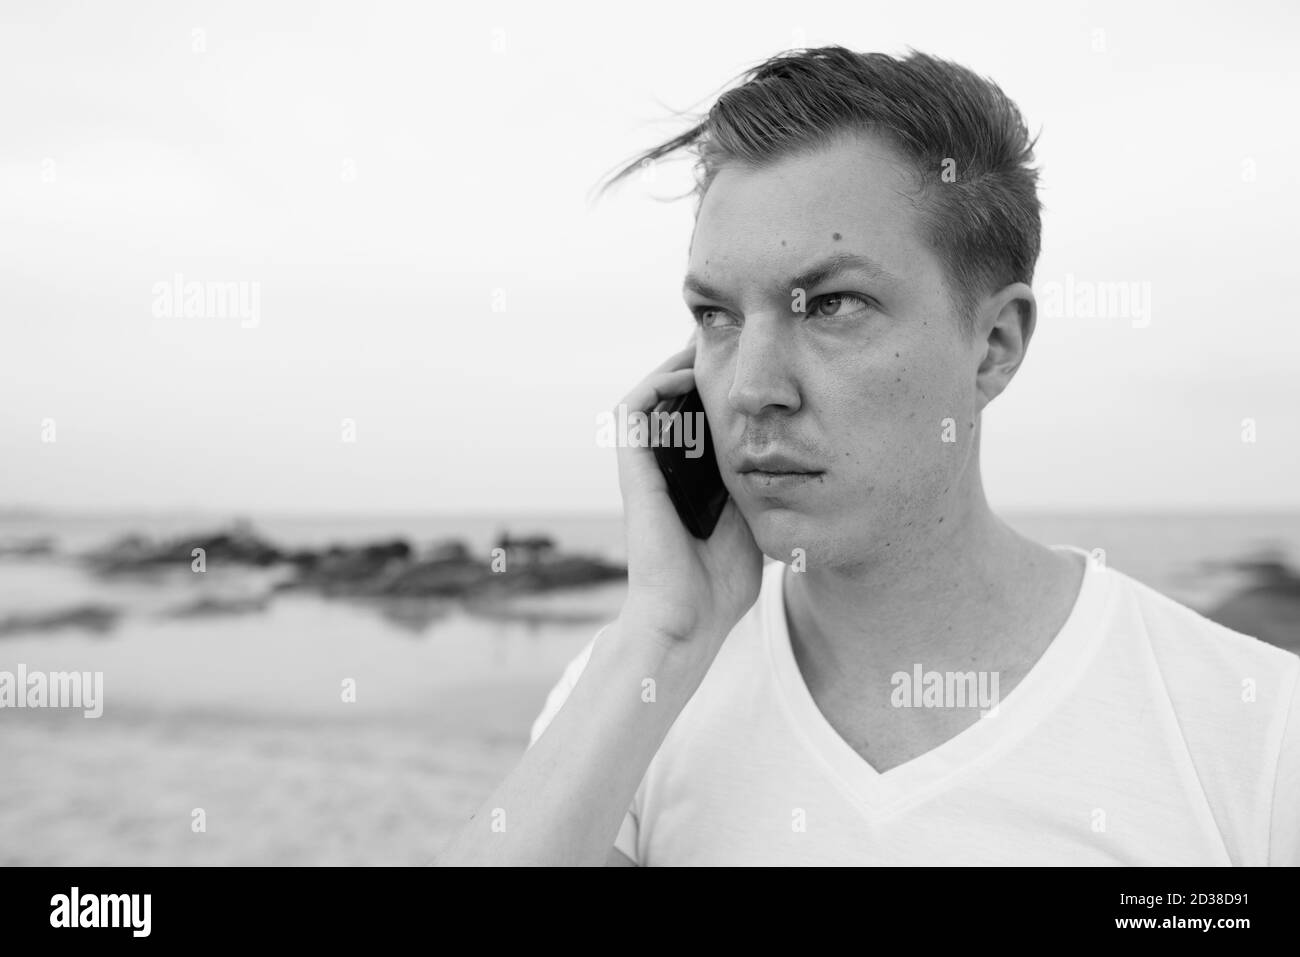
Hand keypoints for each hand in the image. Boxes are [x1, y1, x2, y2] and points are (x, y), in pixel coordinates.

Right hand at [612, 334, 763, 654]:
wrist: (690, 616)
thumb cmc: (725, 579)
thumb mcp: (759, 514)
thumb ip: (770, 482)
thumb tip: (809, 451)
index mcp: (694, 474)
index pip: (706, 413)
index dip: (726, 384)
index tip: (758, 361)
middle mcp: (667, 464)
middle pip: (680, 396)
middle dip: (707, 365)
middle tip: (737, 338)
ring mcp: (648, 465)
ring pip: (655, 392)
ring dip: (680, 364)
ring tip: (712, 344)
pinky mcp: (632, 468)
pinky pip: (634, 409)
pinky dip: (657, 383)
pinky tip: (689, 374)